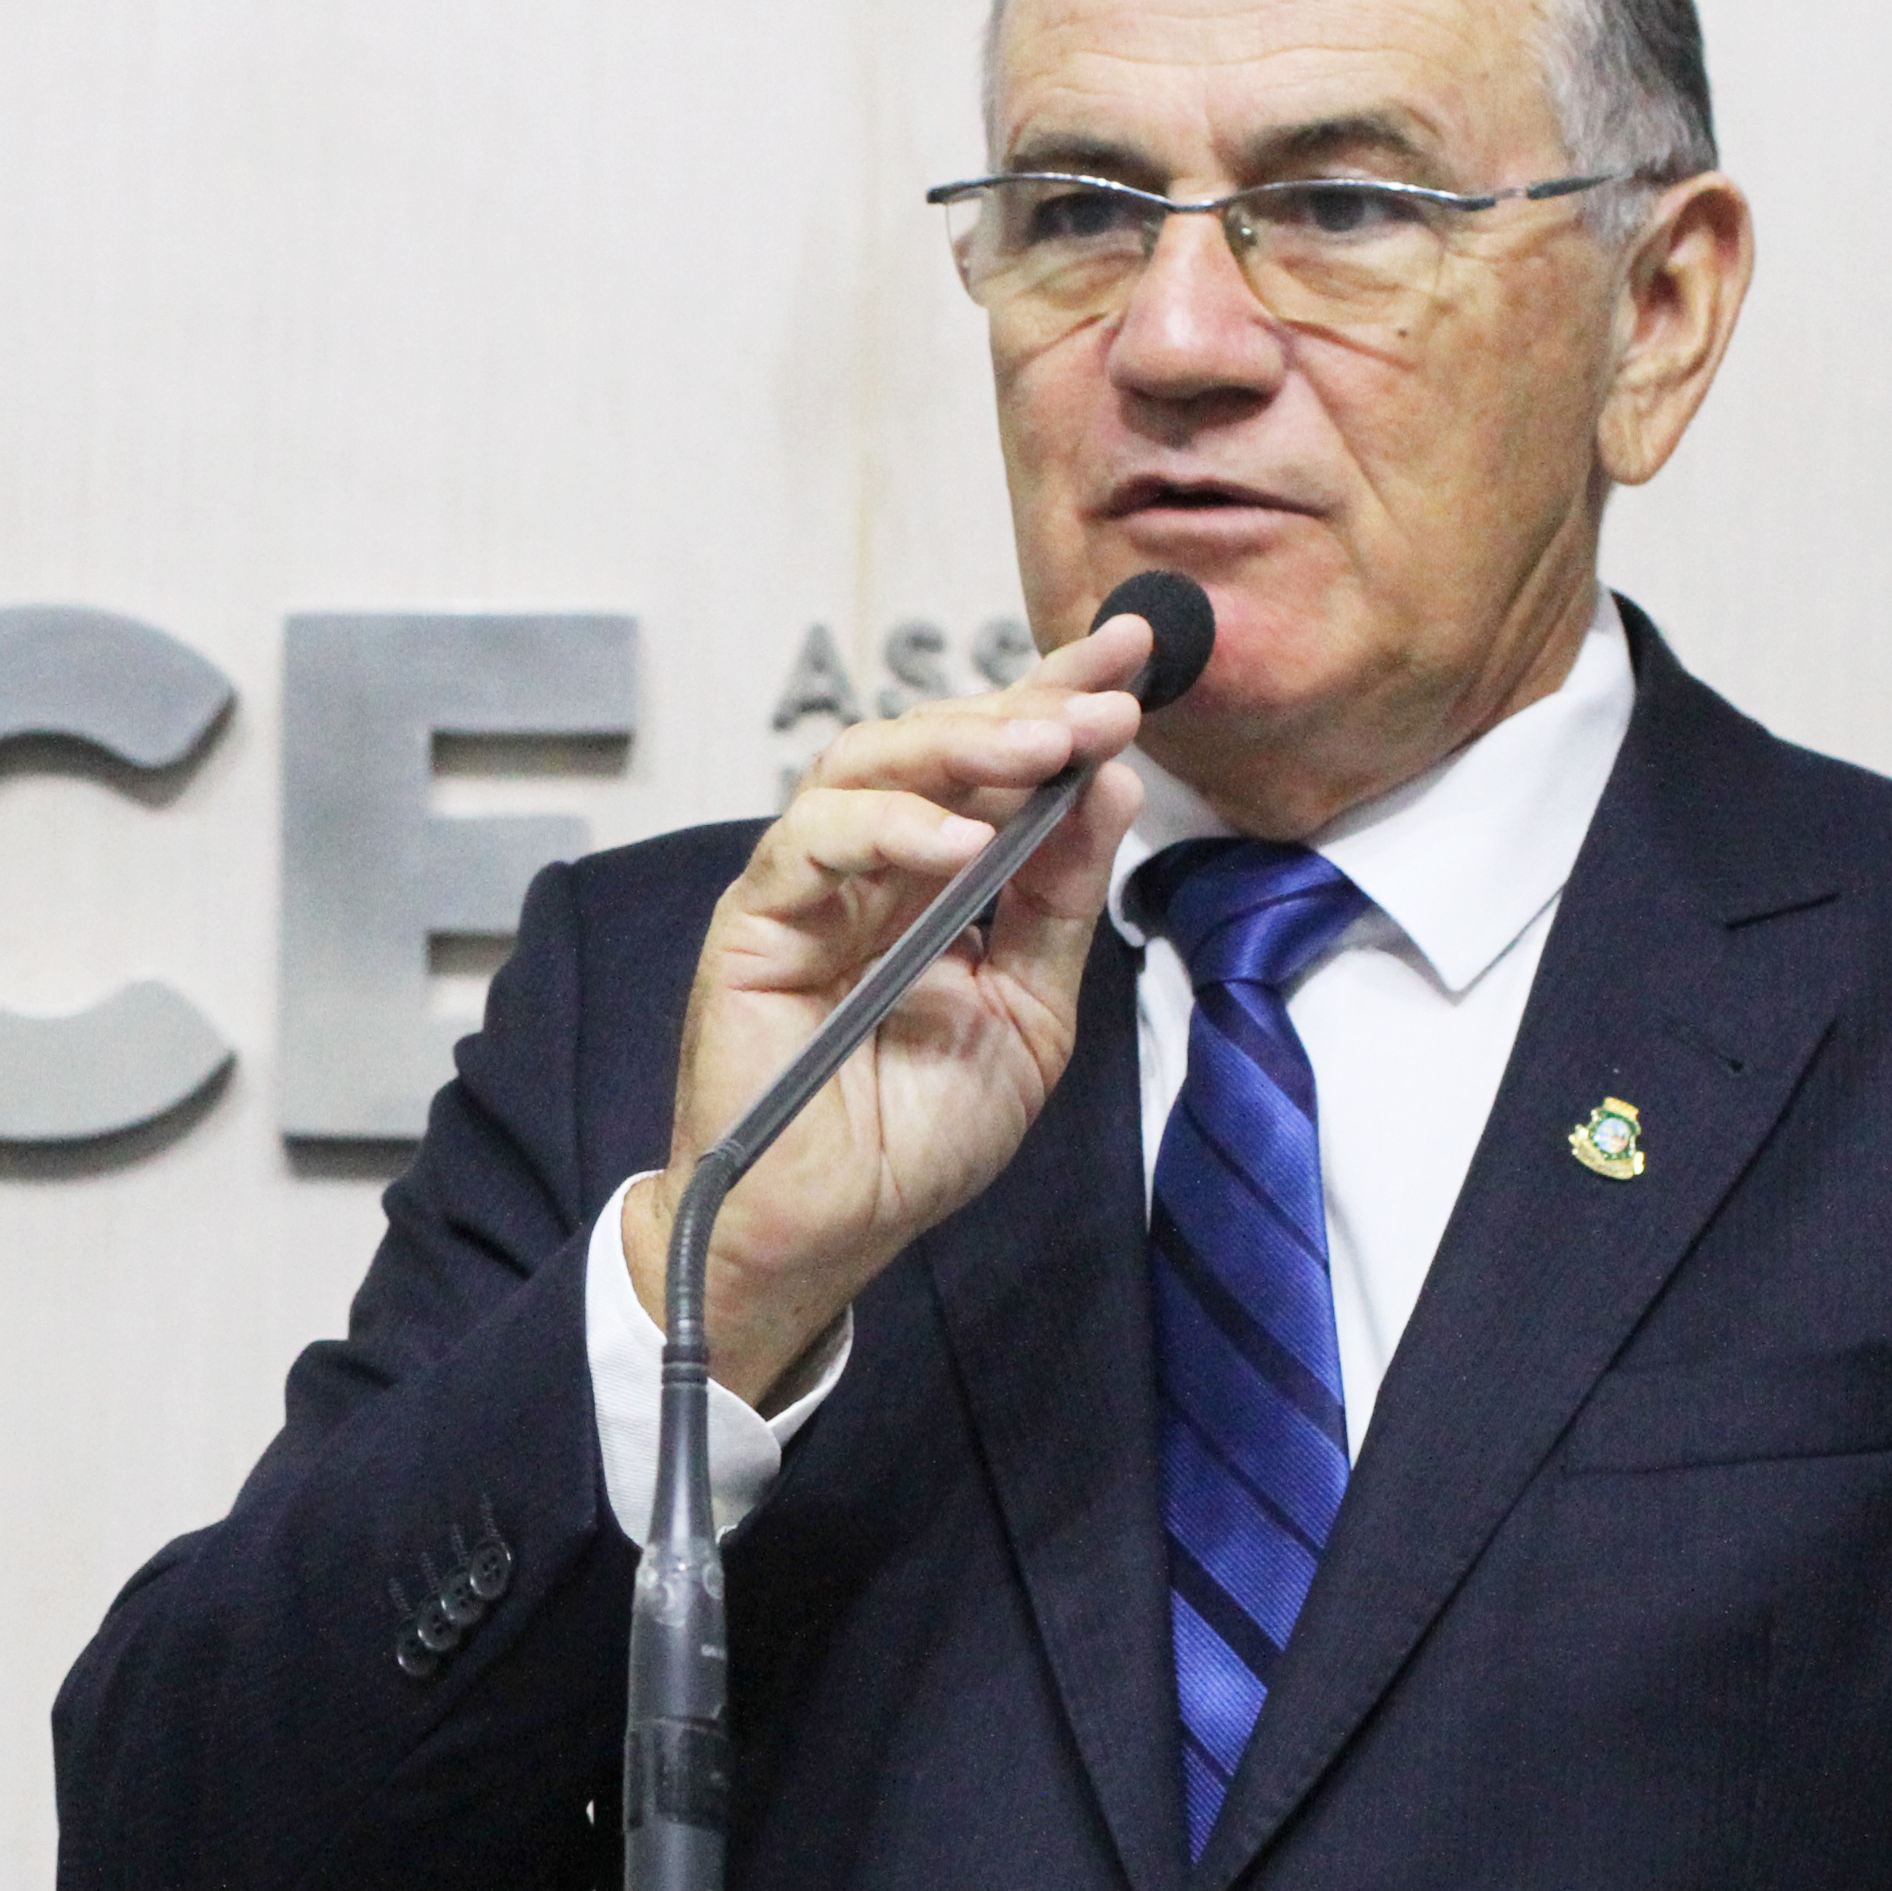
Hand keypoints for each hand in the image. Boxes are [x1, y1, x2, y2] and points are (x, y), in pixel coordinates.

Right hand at [622, 614, 1150, 1398]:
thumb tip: (1106, 785)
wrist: (824, 1232)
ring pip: (864, 765)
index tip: (1136, 658)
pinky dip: (886, 827)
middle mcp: (868, 867)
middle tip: (1105, 694)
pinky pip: (811, 842)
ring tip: (1042, 749)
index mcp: (937, 881)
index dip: (1058, 700)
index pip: (998, 767)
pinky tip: (959, 842)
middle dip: (1024, 705)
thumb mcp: (1029, 1015)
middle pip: (935, 742)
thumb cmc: (912, 1140)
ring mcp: (807, 888)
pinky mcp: (755, 924)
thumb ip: (1060, 905)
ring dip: (961, 746)